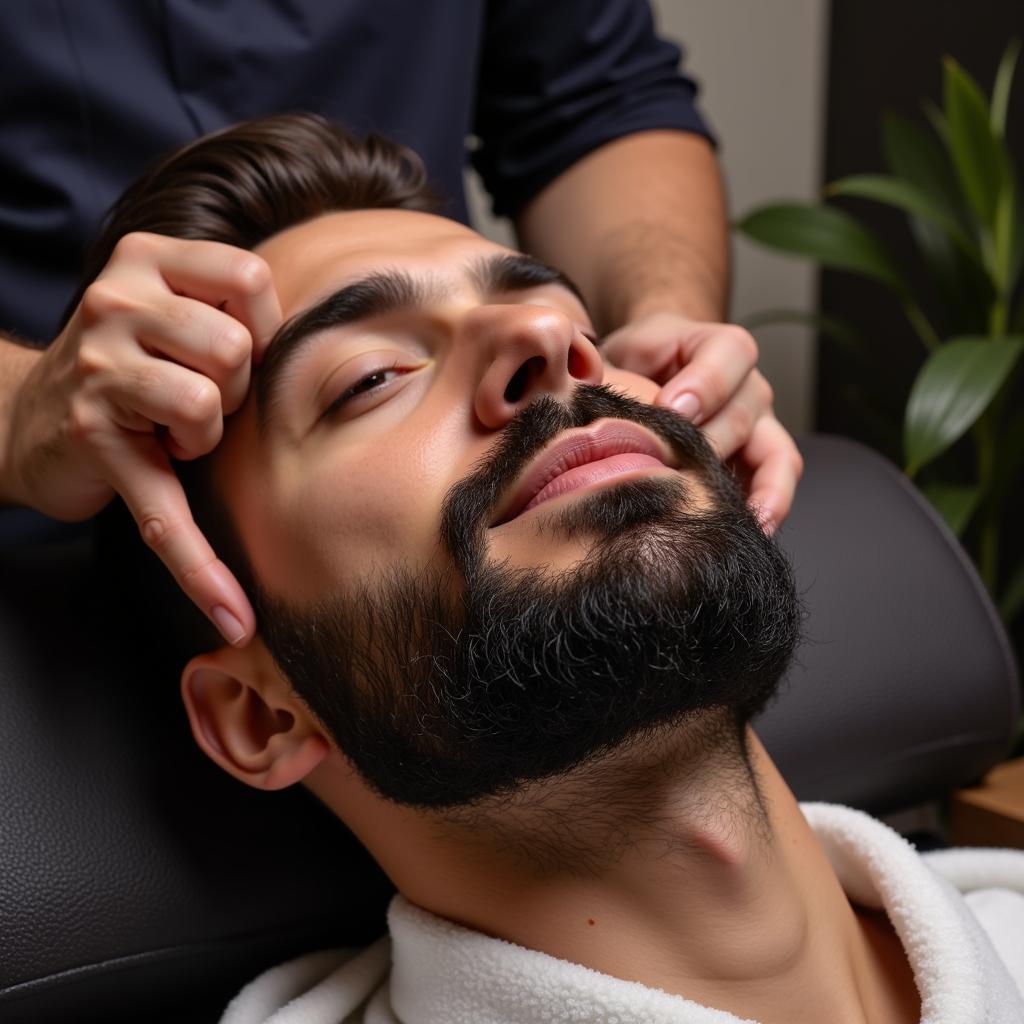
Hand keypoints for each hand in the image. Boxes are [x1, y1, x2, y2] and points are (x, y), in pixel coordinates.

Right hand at [4, 232, 280, 644]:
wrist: (28, 419)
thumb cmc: (133, 371)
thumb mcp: (174, 316)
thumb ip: (234, 311)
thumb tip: (346, 352)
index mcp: (149, 260)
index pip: (249, 278)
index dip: (263, 328)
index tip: (239, 359)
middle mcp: (117, 299)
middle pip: (235, 348)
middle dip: (235, 389)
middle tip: (195, 403)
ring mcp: (97, 367)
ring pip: (208, 403)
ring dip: (205, 433)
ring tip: (170, 432)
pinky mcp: (91, 436)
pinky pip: (166, 507)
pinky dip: (203, 568)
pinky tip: (232, 614)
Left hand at [600, 312, 802, 532]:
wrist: (643, 379)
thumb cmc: (633, 365)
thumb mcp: (618, 353)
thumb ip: (610, 369)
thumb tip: (595, 397)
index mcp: (719, 348)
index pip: (731, 353)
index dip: (705, 383)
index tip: (670, 408)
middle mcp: (748, 387)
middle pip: (744, 414)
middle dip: (710, 444)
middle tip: (673, 471)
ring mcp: (759, 427)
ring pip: (776, 454)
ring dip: (758, 488)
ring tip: (742, 519)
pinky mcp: (757, 464)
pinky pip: (777, 484)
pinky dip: (769, 508)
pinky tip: (752, 532)